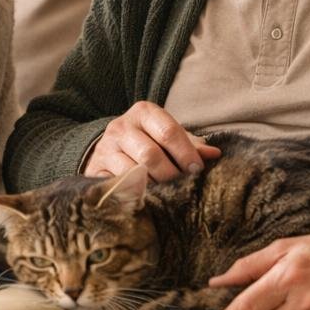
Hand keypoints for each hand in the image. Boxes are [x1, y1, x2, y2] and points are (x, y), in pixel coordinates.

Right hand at [85, 101, 221, 180]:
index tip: (197, 170)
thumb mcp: (167, 135)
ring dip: (155, 186)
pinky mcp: (96, 168)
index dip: (186, 153)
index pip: (168, 132)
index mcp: (143, 112)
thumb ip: (190, 143)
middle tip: (184, 186)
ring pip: (134, 172)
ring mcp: (106, 148)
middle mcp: (121, 126)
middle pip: (151, 154)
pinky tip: (149, 197)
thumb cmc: (147, 140)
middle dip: (171, 174)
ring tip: (168, 193)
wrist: (109, 148)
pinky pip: (119, 185)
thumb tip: (214, 154)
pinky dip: (137, 193)